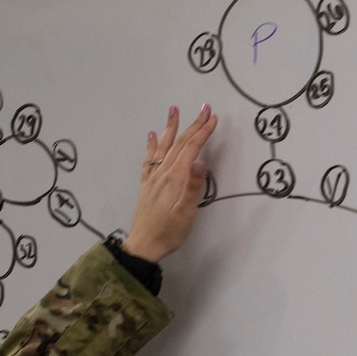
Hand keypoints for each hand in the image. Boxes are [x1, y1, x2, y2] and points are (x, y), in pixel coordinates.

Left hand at [121, 103, 217, 262]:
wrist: (143, 246)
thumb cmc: (169, 233)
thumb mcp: (186, 213)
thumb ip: (193, 187)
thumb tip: (201, 162)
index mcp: (175, 179)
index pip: (191, 149)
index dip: (203, 132)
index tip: (213, 117)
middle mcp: (163, 174)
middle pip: (179, 144)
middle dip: (193, 125)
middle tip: (204, 108)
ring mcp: (153, 179)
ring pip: (164, 148)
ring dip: (171, 128)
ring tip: (173, 110)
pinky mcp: (147, 186)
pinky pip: (149, 160)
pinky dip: (151, 146)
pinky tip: (151, 136)